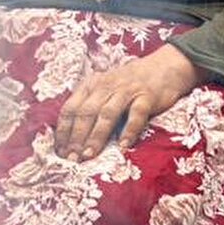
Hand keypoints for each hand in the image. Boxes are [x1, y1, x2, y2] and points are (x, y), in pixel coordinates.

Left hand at [52, 43, 206, 161]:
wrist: (164, 66)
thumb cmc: (128, 84)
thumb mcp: (103, 89)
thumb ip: (88, 105)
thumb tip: (70, 137)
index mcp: (90, 85)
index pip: (70, 108)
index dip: (63, 131)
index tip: (59, 151)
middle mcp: (105, 86)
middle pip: (86, 112)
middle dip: (76, 137)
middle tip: (71, 158)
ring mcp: (126, 91)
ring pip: (107, 114)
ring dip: (96, 136)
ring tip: (89, 155)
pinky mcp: (147, 96)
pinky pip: (136, 114)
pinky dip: (129, 130)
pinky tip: (123, 146)